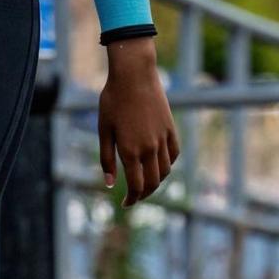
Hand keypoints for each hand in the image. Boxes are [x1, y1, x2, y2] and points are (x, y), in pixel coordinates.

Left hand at [99, 39, 180, 206]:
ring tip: (146, 182)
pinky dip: (168, 164)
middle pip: (152, 182)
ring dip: (156, 181)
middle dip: (143, 194)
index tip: (125, 204)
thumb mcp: (104, 130)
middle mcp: (150, 148)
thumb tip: (109, 183)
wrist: (134, 75)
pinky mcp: (171, 128)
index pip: (136, 186)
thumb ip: (107, 158)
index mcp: (131, 151)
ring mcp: (163, 138)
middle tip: (134, 197)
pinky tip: (159, 164)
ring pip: (165, 170)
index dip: (131, 199)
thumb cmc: (113, 101)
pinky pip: (174, 153)